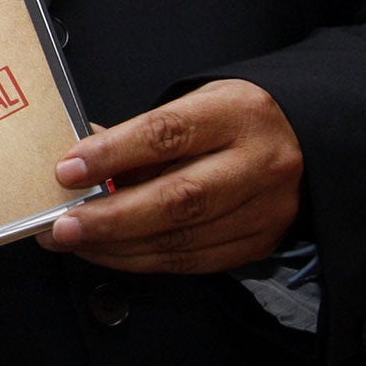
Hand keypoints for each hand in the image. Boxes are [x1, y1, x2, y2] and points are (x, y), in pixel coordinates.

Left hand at [37, 78, 302, 273]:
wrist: (302, 140)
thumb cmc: (230, 119)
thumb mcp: (192, 105)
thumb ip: (137, 133)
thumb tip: (76, 160)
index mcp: (236, 114)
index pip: (167, 134)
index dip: (113, 154)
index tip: (68, 170)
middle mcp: (259, 163)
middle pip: (179, 198)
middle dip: (111, 218)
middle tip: (62, 226)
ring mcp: (265, 209)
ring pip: (185, 239)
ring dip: (119, 247)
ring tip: (74, 241)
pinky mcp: (261, 242)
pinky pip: (195, 261)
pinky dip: (146, 260)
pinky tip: (111, 253)